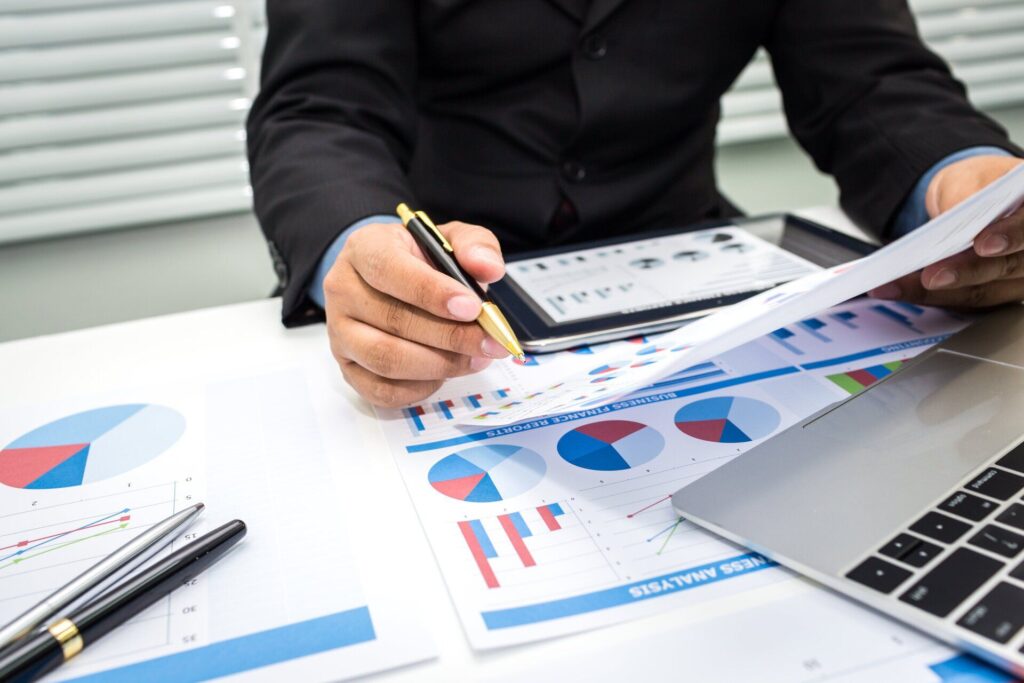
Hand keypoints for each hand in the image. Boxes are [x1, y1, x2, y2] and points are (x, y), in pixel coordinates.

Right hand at [324, 220, 508, 406]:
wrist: (388, 282)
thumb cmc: (419, 261)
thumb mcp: (449, 240)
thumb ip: (474, 245)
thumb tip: (489, 268)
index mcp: (364, 249)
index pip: (389, 270)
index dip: (433, 292)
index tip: (473, 308)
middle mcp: (343, 290)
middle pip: (394, 321)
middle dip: (451, 336)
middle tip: (489, 342)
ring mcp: (340, 333)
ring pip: (387, 359)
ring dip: (440, 364)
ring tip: (475, 358)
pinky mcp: (347, 368)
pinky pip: (381, 390)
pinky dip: (420, 388)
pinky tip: (446, 373)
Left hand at [871, 155, 1023, 307]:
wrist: (975, 197)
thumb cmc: (980, 185)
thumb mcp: (973, 180)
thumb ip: (968, 199)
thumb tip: (950, 222)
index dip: (1012, 235)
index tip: (983, 244)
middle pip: (1009, 267)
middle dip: (966, 272)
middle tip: (931, 276)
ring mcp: (1020, 277)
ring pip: (983, 292)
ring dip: (936, 293)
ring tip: (895, 286)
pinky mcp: (996, 296)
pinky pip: (964, 302)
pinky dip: (930, 297)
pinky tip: (898, 290)